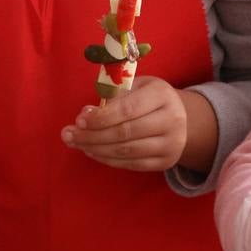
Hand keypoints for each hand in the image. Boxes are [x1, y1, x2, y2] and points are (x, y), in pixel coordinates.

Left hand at [61, 76, 195, 171]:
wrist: (182, 118)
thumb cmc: (150, 97)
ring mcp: (171, 144)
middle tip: (68, 135)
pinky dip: (107, 159)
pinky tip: (91, 151)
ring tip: (75, 143)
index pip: (128, 109)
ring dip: (95, 149)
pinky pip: (131, 164)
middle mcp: (171, 120)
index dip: (101, 117)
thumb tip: (86, 114)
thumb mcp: (136, 86)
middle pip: (125, 133)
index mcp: (162, 95)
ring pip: (126, 151)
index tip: (79, 120)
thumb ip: (112, 97)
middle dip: (92, 135)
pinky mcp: (165, 162)